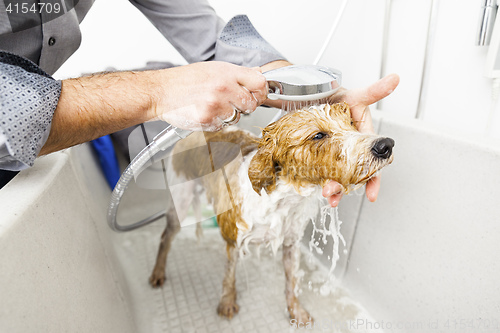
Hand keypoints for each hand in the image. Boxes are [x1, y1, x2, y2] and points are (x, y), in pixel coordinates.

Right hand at [154, 61, 267, 130]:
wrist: (161, 91)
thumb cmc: (185, 80)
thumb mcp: (213, 68)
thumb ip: (237, 73)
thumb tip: (258, 74)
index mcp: (227, 73)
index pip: (259, 82)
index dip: (261, 90)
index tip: (257, 94)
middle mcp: (223, 88)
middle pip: (251, 104)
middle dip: (243, 105)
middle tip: (229, 101)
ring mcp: (216, 105)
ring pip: (237, 117)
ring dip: (228, 115)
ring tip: (212, 105)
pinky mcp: (207, 119)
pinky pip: (222, 126)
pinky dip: (215, 122)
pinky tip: (204, 112)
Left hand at [322, 74, 399, 206]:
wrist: (309, 93)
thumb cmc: (336, 95)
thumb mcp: (355, 95)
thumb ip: (374, 91)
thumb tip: (394, 79)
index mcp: (362, 138)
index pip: (371, 162)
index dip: (373, 179)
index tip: (372, 194)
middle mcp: (349, 149)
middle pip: (351, 173)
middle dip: (345, 186)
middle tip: (335, 194)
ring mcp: (332, 152)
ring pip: (335, 175)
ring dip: (332, 187)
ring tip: (326, 194)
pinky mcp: (317, 154)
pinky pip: (320, 170)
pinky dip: (318, 180)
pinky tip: (315, 187)